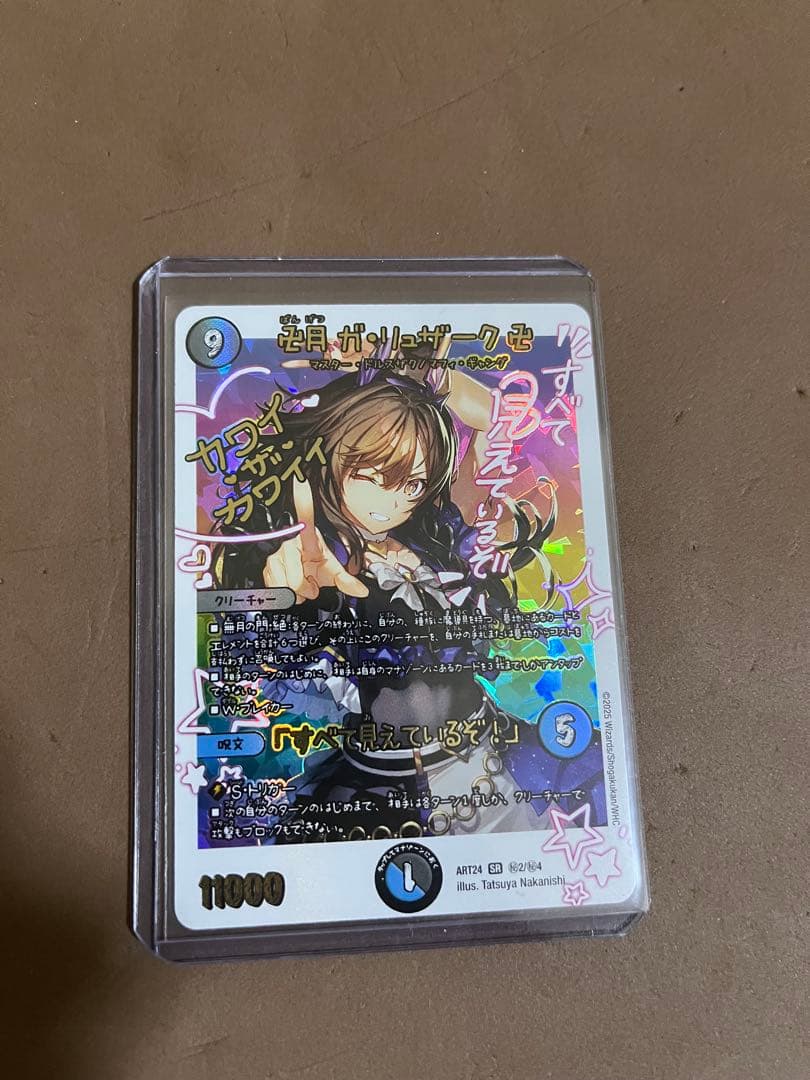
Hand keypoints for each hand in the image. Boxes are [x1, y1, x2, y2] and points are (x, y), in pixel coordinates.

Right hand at [262, 477, 368, 602]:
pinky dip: (284, 594)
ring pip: (285, 587)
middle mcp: (289, 544)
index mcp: (308, 539)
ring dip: (296, 594)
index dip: (304, 505)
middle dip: (306, 590)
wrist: (299, 573)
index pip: (305, 521)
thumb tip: (362, 591)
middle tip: (311, 584)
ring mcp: (275, 556)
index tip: (300, 483)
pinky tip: (289, 585)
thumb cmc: (314, 565)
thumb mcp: (332, 572)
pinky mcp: (266, 567)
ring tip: (301, 585)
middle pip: (296, 580)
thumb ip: (347, 582)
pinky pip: (275, 589)